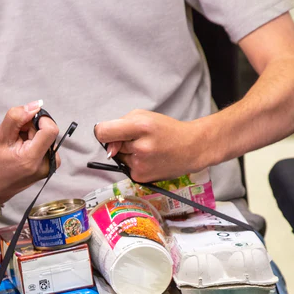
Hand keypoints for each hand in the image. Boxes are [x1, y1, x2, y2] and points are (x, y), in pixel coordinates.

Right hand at [0, 101, 59, 205]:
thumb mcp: (0, 137)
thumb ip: (17, 118)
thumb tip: (36, 105)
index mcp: (33, 159)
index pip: (51, 129)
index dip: (40, 119)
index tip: (25, 121)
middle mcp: (46, 166)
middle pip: (48, 132)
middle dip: (32, 129)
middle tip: (15, 137)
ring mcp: (48, 169)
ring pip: (47, 139)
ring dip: (32, 137)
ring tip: (17, 146)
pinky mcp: (48, 169)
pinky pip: (46, 147)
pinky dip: (35, 144)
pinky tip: (22, 152)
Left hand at [94, 109, 209, 183]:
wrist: (191, 149)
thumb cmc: (167, 131)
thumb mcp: (144, 116)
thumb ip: (120, 125)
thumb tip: (107, 145)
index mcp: (141, 127)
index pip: (104, 132)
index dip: (102, 132)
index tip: (109, 133)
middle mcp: (140, 147)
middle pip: (111, 146)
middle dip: (120, 142)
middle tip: (141, 139)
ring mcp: (140, 165)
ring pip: (119, 158)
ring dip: (128, 153)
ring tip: (148, 149)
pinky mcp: (141, 177)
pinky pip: (126, 168)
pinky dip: (134, 163)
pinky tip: (149, 159)